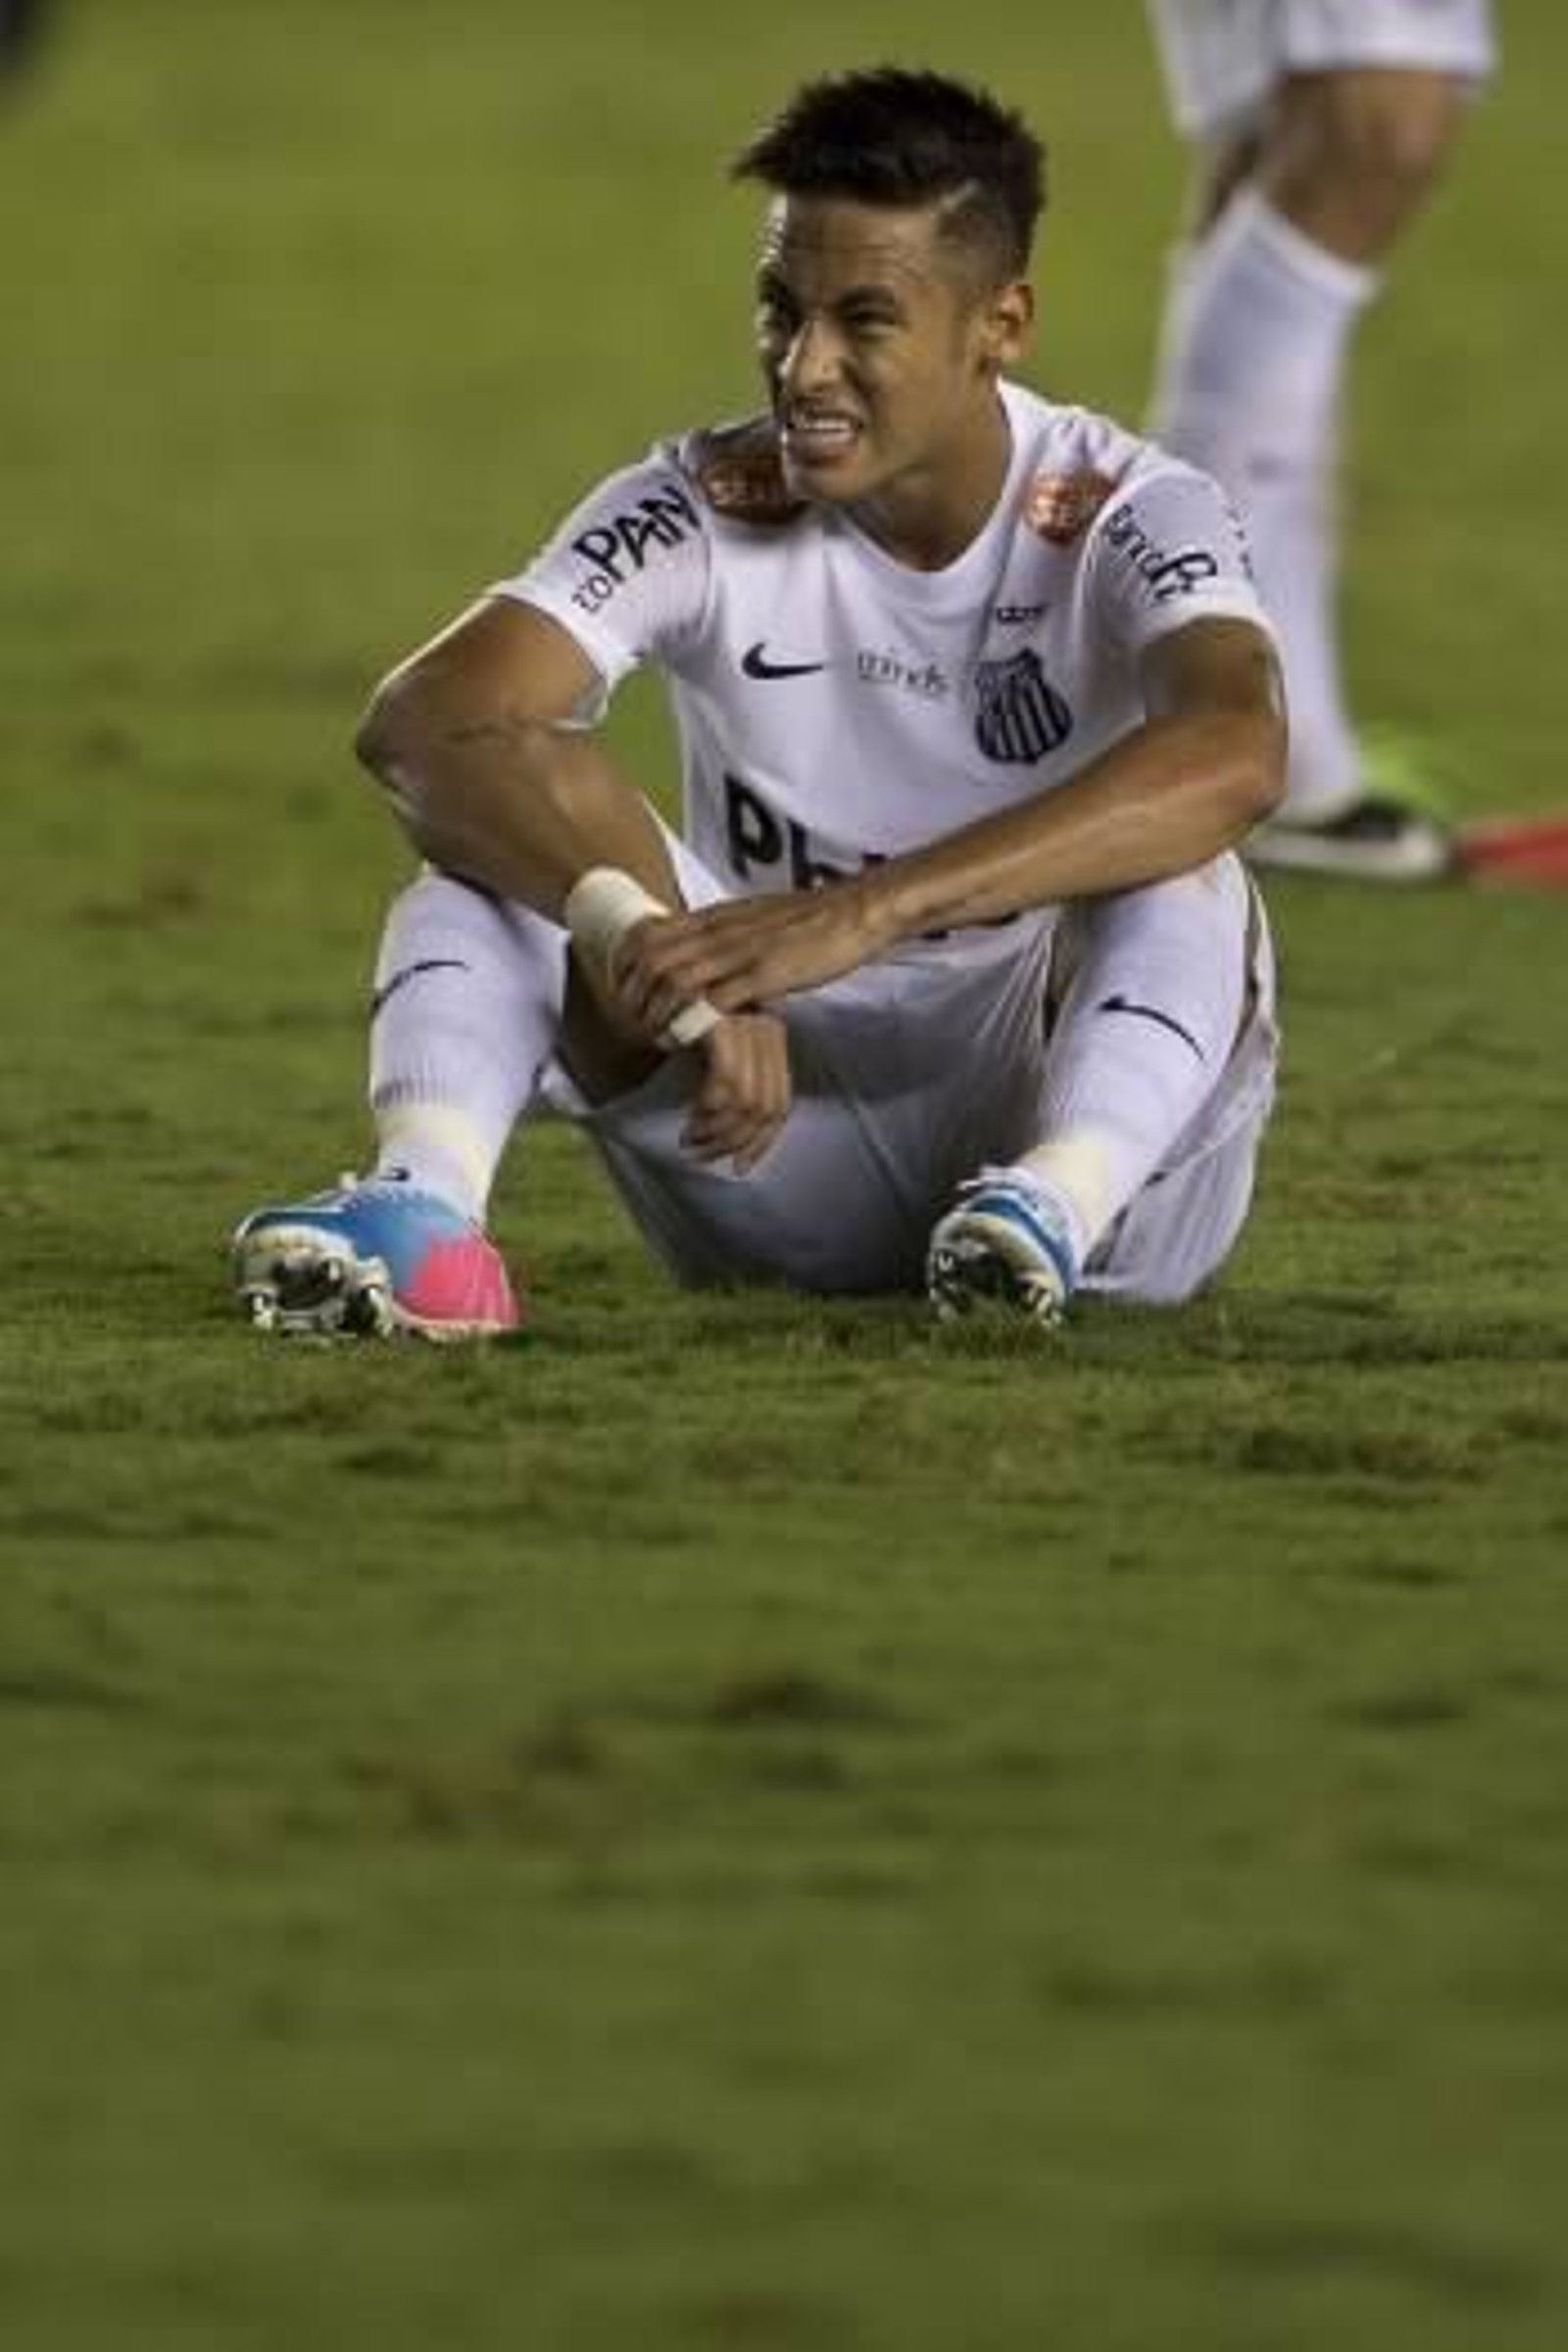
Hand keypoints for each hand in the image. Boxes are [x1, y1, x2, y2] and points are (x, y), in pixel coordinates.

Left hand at [616, 878, 891, 1032]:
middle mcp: (719, 931)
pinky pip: (714, 1001)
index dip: (625, 962)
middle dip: (632, 994)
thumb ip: (722, 932)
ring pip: (674, 981)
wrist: (854, 912)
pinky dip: (691, 1023)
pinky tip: (687, 1041)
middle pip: (651, 959)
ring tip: (653, 1037)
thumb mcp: (752, 918)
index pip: (648, 932)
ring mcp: (740, 953)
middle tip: (630, 1021)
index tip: (621, 988)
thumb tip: (698, 946)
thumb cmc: (809, 919)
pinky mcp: (764, 975)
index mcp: (715, 916)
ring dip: (656, 1014)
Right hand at [681, 1010, 791, 1171]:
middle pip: (768, 1107)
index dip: (761, 1142)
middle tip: (703, 1155)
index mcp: (772, 1037)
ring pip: (748, 1102)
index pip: (781, 1104)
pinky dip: (708, 1111)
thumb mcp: (711, 1053)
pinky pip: (726, 1085)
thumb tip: (735, 1140)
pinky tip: (688, 1118)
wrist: (648, 978)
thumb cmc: (677, 1018)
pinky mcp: (722, 1025)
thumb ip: (730, 1086)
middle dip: (735, 1142)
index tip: (738, 1166)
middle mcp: (767, 1029)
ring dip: (717, 1132)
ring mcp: (747, 1025)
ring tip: (689, 1139)